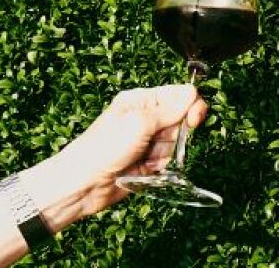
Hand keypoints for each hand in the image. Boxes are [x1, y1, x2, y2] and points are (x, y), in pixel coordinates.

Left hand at [24, 84, 207, 223]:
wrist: (84, 184)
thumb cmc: (104, 148)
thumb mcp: (139, 123)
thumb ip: (170, 110)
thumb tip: (193, 93)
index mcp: (142, 100)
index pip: (180, 94)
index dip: (192, 106)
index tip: (194, 120)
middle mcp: (146, 117)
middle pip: (182, 119)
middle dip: (174, 133)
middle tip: (158, 141)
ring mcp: (147, 139)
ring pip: (177, 142)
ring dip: (165, 152)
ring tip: (144, 157)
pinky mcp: (148, 159)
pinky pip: (169, 159)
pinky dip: (160, 165)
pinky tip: (144, 168)